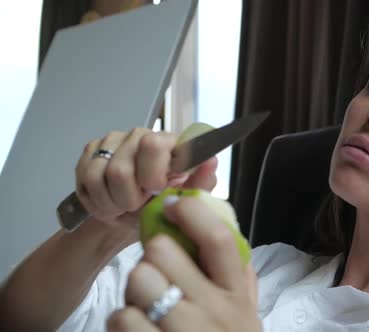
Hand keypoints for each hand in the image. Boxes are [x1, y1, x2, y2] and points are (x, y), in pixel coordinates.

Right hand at [75, 129, 217, 231]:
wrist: (130, 218)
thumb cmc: (161, 206)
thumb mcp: (184, 201)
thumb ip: (200, 182)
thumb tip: (211, 160)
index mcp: (170, 142)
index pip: (155, 145)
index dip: (151, 176)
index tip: (156, 191)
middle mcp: (142, 135)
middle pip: (122, 169)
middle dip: (129, 197)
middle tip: (138, 203)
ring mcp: (114, 140)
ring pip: (101, 176)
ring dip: (113, 202)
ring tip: (124, 205)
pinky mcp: (91, 150)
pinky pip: (86, 179)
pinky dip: (97, 200)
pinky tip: (109, 200)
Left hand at [107, 196, 260, 331]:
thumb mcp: (247, 316)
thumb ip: (243, 279)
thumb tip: (228, 232)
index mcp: (236, 295)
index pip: (217, 238)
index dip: (191, 213)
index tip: (173, 206)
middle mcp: (213, 310)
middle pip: (163, 251)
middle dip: (152, 257)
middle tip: (157, 271)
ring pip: (138, 279)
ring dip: (135, 289)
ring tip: (146, 303)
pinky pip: (121, 317)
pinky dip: (122, 320)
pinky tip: (137, 330)